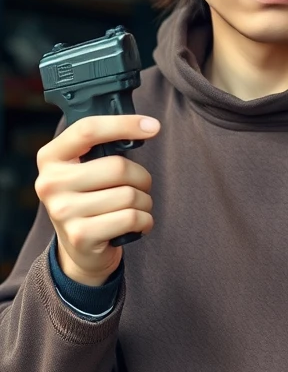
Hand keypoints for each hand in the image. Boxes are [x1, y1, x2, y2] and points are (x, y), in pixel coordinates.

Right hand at [34, 116, 160, 286]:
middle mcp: (50, 183)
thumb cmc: (91, 198)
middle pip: (118, 167)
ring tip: (134, 208)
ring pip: (130, 195)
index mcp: (51, 158)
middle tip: (139, 187)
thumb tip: (146, 126)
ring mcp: (63, 211)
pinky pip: (132, 218)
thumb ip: (103, 147)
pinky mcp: (80, 236)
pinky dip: (145, 221)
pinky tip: (137, 224)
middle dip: (142, 178)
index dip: (124, 124)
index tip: (153, 126)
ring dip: (145, 202)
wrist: (80, 248)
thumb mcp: (85, 169)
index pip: (88, 130)